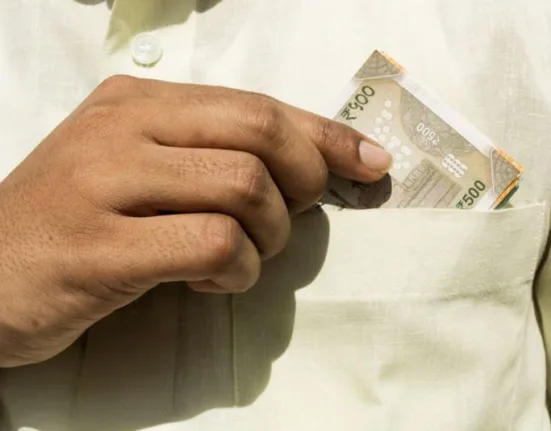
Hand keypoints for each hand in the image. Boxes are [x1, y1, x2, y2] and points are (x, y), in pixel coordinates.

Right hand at [0, 76, 390, 365]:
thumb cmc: (73, 223)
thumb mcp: (140, 172)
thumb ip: (208, 159)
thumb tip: (305, 170)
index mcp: (138, 103)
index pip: (256, 105)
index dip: (324, 135)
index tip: (369, 163)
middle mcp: (123, 128)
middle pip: (259, 135)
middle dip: (303, 181)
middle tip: (294, 218)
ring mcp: (107, 182)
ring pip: (243, 189)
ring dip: (267, 236)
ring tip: (240, 258)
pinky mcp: (101, 247)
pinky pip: (212, 244)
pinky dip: (235, 270)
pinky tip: (212, 280)